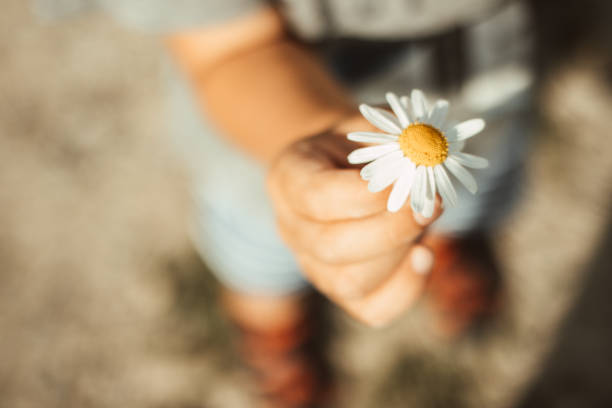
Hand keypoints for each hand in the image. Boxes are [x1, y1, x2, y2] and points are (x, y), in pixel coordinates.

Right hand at [267, 119, 442, 326]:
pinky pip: (371, 310)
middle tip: (429, 204)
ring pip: (350, 282)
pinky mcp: (341, 291)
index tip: (409, 178)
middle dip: (391, 229)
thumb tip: (429, 157)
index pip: (317, 198)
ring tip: (425, 219)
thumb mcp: (372, 126)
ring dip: (400, 254)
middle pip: (331, 247)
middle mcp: (292, 228)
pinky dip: (405, 289)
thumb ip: (397, 136)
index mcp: (288, 178)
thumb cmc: (361, 147)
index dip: (367, 195)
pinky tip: (424, 256)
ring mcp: (313, 265)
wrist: (346, 170)